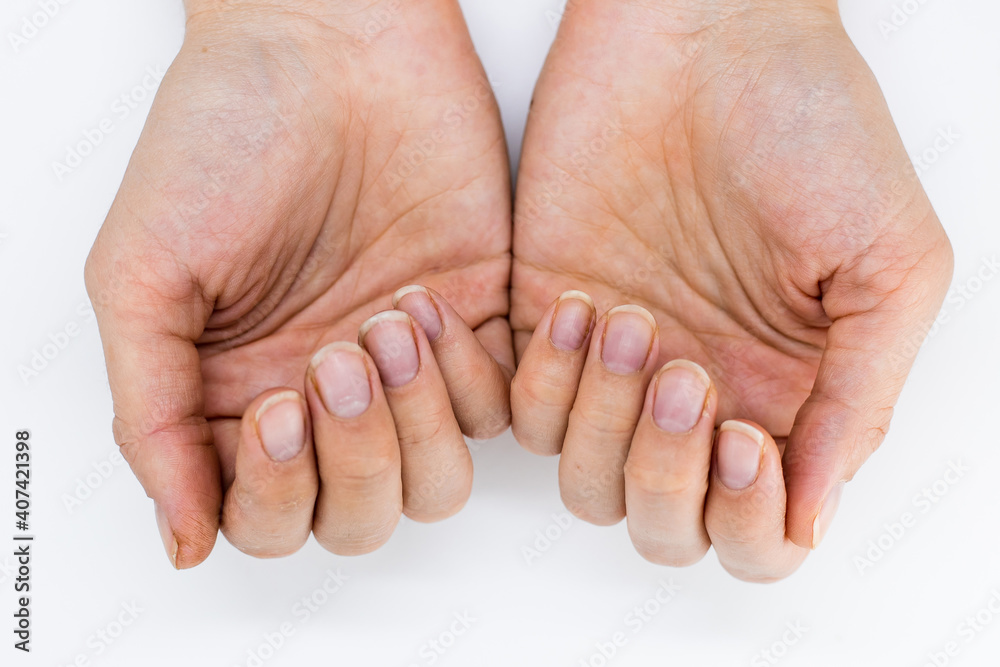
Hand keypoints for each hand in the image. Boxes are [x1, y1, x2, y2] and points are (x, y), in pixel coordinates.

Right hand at [85, 0, 511, 567]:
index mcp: (242, 397)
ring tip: (388, 321)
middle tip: (338, 359)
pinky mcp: (479, 319)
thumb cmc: (222, 134)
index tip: (277, 408)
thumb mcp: (144, 274)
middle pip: (361, 516)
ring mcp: (409, 366)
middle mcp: (329, 396)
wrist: (328, 38)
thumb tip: (180, 541)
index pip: (269, 518)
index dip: (277, 493)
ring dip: (417, 424)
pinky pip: (500, 409)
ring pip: (437, 480)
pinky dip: (471, 375)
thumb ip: (151, 414)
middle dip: (357, 462)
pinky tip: (430, 296)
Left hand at [511, 0, 952, 579]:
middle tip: (685, 374)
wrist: (702, 31)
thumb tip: (816, 516)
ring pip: (586, 480)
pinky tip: (581, 303)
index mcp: (783, 395)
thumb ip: (859, 398)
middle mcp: (699, 393)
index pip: (756, 533)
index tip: (745, 443)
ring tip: (630, 317)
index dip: (748, 521)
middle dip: (668, 477)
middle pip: (664, 524)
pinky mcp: (548, 318)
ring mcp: (618, 364)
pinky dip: (544, 381)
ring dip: (603, 423)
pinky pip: (522, 410)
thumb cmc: (808, 122)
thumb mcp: (888, 261)